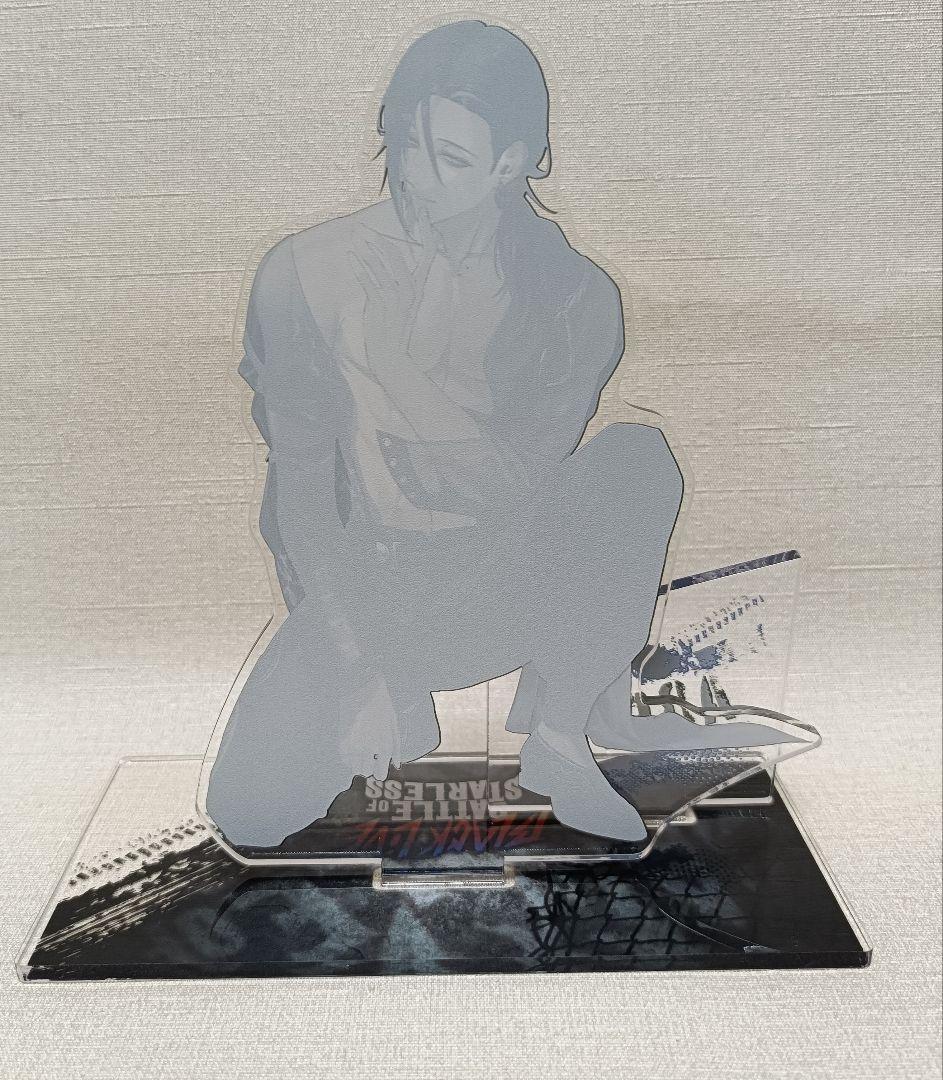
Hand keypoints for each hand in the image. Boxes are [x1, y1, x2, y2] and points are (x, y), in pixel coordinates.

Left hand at [349, 205, 437, 377]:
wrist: (391, 358)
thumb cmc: (392, 330)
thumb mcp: (397, 304)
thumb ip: (394, 284)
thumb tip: (383, 265)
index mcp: (417, 290)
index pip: (427, 258)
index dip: (427, 236)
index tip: (424, 216)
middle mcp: (410, 293)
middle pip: (397, 258)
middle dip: (380, 240)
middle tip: (363, 228)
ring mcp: (396, 300)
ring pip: (381, 269)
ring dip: (367, 253)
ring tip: (355, 239)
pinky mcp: (382, 308)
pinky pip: (369, 284)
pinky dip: (359, 270)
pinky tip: (351, 258)